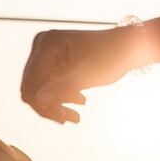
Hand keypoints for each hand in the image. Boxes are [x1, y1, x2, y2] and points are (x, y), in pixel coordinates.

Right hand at [20, 28, 140, 123]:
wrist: (128, 48)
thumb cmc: (112, 57)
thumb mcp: (88, 74)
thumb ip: (62, 87)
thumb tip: (37, 99)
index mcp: (48, 42)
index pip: (33, 80)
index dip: (43, 102)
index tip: (63, 116)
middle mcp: (42, 45)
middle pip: (31, 86)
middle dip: (49, 106)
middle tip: (72, 118)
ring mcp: (46, 54)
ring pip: (37, 90)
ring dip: (54, 105)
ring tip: (76, 116)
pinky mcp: (52, 63)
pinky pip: (46, 86)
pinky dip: (59, 98)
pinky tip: (78, 103)